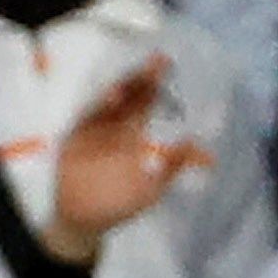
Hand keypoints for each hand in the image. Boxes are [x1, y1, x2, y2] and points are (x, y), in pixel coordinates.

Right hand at [46, 55, 207, 262]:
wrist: (79, 218)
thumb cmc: (118, 205)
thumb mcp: (150, 189)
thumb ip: (171, 167)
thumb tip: (199, 148)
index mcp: (142, 135)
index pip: (155, 105)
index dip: (165, 88)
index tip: (174, 69)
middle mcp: (122, 124)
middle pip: (136, 94)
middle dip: (147, 77)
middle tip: (160, 60)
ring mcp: (100, 125)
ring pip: (114, 97)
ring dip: (124, 87)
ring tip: (137, 81)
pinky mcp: (78, 129)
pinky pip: (90, 110)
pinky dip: (101, 102)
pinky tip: (112, 97)